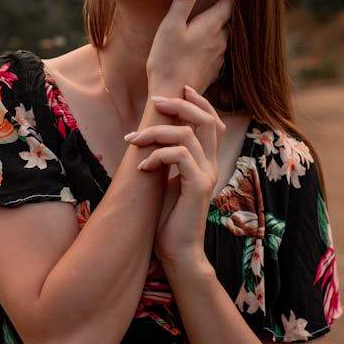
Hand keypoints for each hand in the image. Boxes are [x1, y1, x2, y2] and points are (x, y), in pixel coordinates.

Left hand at [125, 86, 225, 264]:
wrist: (178, 253)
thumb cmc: (167, 219)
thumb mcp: (166, 181)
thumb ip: (167, 158)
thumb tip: (151, 136)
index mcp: (206, 161)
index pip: (211, 121)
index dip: (198, 102)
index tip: (179, 90)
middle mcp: (210, 165)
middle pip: (205, 120)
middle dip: (179, 105)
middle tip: (155, 101)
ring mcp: (206, 175)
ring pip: (186, 135)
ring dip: (155, 132)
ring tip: (133, 140)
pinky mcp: (197, 188)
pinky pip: (179, 156)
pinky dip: (157, 155)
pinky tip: (142, 166)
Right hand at [146, 0, 232, 96]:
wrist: (173, 98)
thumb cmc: (168, 60)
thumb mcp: (171, 25)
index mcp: (213, 24)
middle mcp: (222, 39)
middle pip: (231, 15)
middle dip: (228, 2)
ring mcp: (219, 55)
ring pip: (227, 32)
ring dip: (222, 21)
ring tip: (212, 12)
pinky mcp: (213, 69)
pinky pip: (219, 48)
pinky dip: (215, 39)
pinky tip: (203, 40)